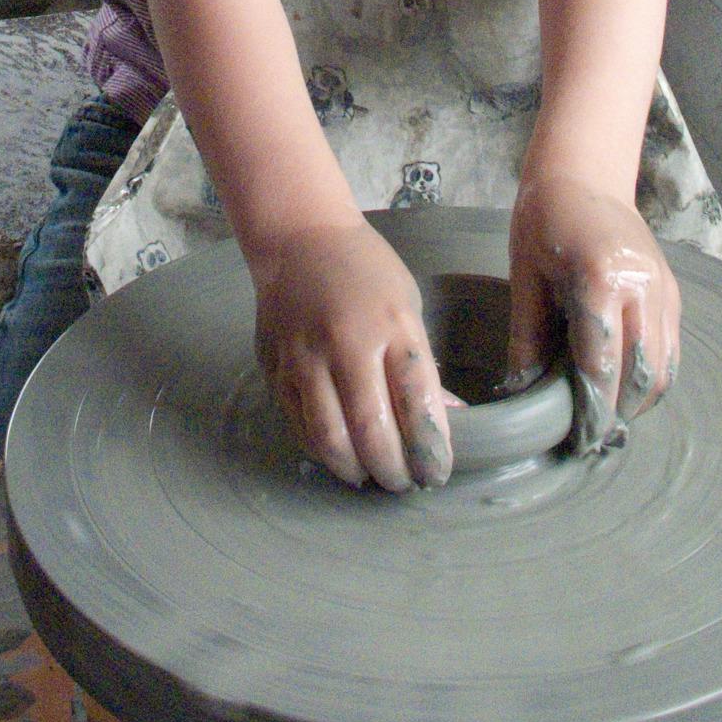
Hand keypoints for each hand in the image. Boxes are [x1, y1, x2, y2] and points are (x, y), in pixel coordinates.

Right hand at [252, 217, 453, 491]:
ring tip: (372, 476)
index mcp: (391, 324)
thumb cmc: (364, 271)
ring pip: (330, 439)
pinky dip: (323, 450)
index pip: (417, 403)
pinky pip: (300, 426)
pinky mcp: (275, 369)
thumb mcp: (407, 307)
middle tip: (404, 482)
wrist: (298, 239)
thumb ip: (422, 366)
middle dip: (393, 470)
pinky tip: (341, 453)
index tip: (437, 472)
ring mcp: (304, 358)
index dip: (431, 449)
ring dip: (356, 470)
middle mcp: (345, 343)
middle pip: (371, 431)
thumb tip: (446, 421)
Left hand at [507, 167, 678, 452]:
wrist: (584, 174)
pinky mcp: (672, 291)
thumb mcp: (526, 276)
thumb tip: (521, 391)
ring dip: (639, 399)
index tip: (577, 439)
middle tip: (591, 436)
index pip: (602, 364)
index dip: (591, 408)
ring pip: (664, 367)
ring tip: (607, 415)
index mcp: (601, 279)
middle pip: (642, 374)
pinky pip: (670, 348)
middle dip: (618, 412)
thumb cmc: (545, 219)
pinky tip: (624, 385)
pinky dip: (652, 375)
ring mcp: (663, 289)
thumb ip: (527, 337)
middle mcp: (642, 287)